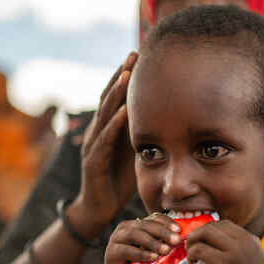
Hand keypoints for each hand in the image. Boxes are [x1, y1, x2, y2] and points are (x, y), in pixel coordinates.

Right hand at [70, 53, 138, 235]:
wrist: (98, 208)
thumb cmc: (118, 180)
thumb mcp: (134, 153)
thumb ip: (144, 135)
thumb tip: (169, 119)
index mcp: (109, 128)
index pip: (117, 97)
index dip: (127, 76)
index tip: (140, 55)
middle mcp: (98, 132)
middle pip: (109, 98)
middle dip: (121, 75)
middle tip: (134, 54)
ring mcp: (93, 145)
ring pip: (104, 115)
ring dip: (116, 94)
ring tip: (127, 74)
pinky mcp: (93, 163)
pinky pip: (104, 141)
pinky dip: (113, 125)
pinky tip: (124, 112)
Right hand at [104, 213, 181, 263]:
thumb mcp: (156, 253)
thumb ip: (165, 243)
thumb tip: (184, 239)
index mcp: (138, 225)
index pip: (154, 218)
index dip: (167, 222)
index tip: (179, 231)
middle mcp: (125, 228)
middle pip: (146, 225)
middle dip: (163, 232)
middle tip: (176, 240)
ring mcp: (116, 239)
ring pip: (136, 235)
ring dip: (153, 242)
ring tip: (166, 250)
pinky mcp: (110, 253)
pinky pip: (127, 250)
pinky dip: (141, 253)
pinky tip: (153, 258)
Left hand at [185, 221, 263, 263]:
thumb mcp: (251, 260)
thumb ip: (238, 249)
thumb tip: (213, 243)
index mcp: (251, 239)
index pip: (224, 224)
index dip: (208, 230)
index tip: (201, 241)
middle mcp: (244, 241)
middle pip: (213, 226)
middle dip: (197, 234)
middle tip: (190, 245)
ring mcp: (235, 251)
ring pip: (205, 233)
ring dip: (193, 241)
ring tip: (190, 254)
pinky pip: (200, 250)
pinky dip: (192, 253)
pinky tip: (192, 262)